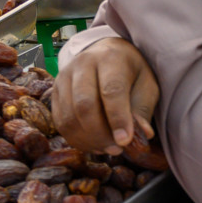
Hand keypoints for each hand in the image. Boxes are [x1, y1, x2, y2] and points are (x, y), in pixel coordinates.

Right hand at [52, 36, 165, 166]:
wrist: (106, 53)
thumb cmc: (130, 72)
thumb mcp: (147, 85)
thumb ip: (143, 109)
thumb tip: (142, 134)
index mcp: (111, 58)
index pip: (111, 91)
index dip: (118, 119)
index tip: (125, 141)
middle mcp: (82, 64)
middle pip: (84, 105)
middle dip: (101, 134)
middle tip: (117, 149)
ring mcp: (64, 77)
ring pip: (69, 117)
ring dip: (89, 140)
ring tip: (108, 149)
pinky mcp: (54, 91)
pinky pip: (60, 122)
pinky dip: (76, 139)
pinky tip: (94, 144)